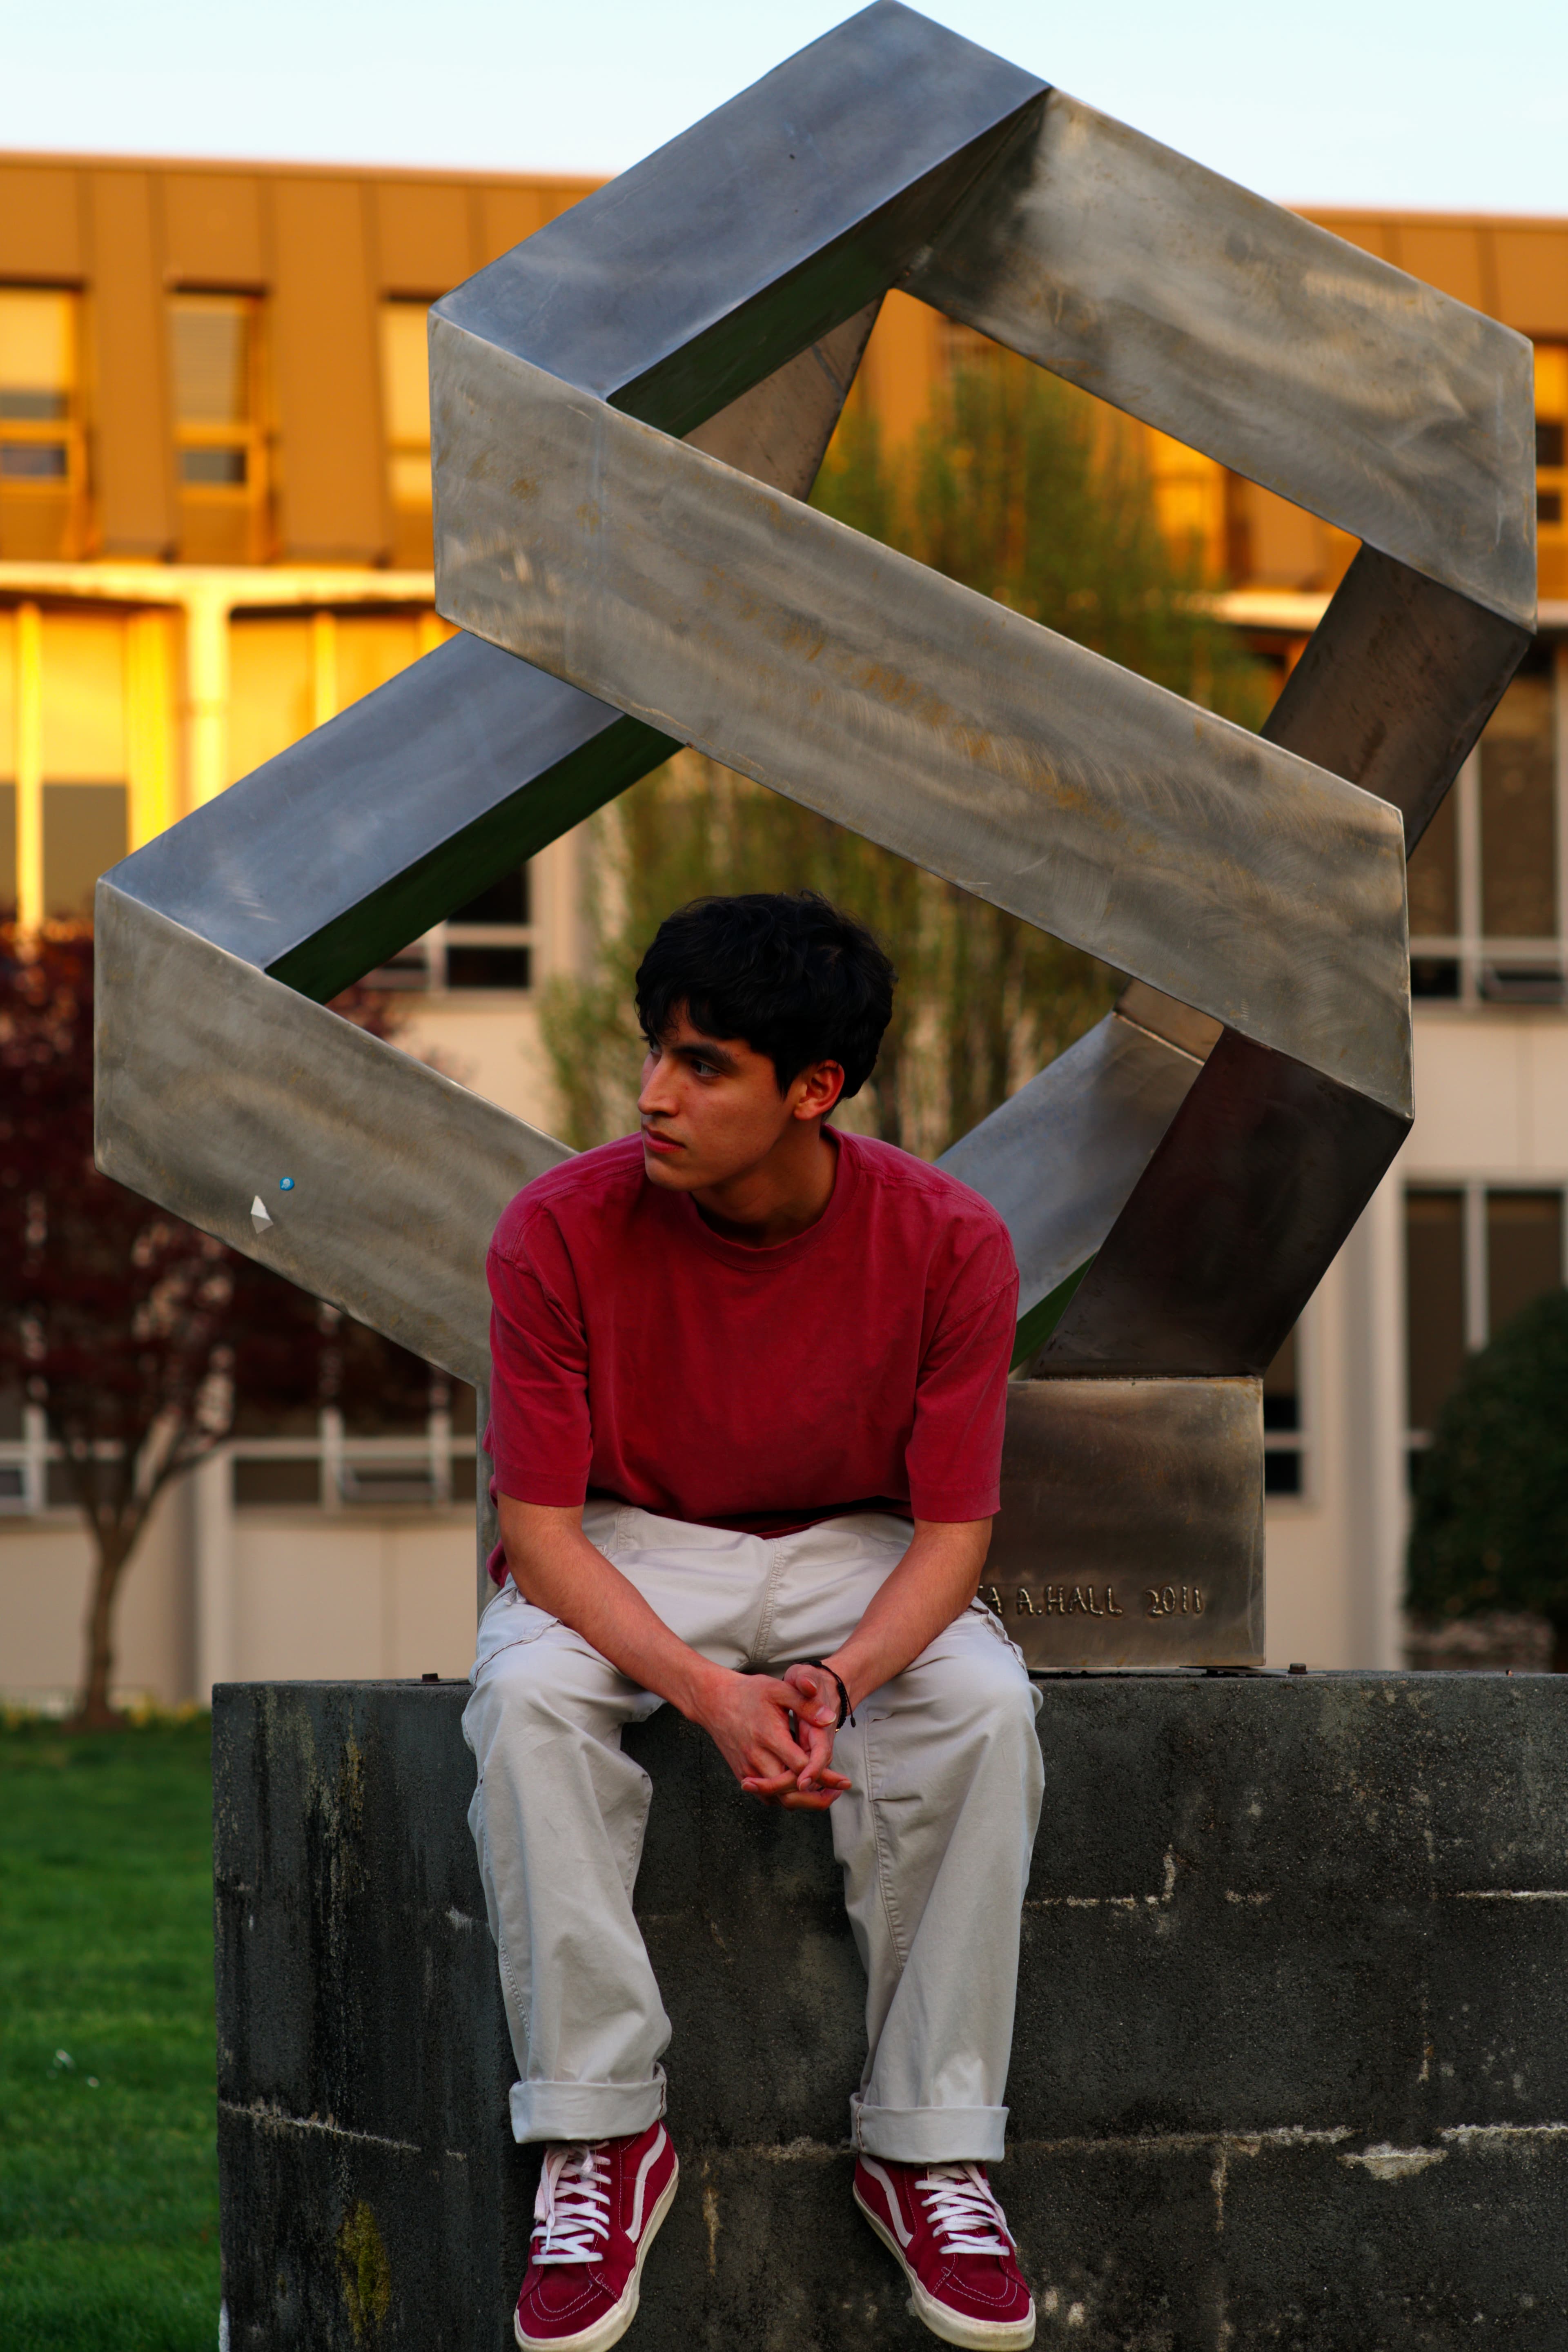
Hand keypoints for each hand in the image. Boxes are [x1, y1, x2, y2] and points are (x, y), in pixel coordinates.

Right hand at [692, 1666, 849, 1810]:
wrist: (713, 1701)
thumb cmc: (749, 1693)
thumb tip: (829, 1720)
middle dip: (817, 1796)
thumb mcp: (778, 1689)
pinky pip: (765, 1796)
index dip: (822, 1775)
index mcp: (769, 1736)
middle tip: (838, 1792)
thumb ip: (805, 1704)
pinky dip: (783, 1798)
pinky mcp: (742, 1774)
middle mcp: (756, 1757)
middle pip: (790, 1790)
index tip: (842, 1779)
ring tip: (826, 1796)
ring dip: (802, 1801)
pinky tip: (800, 1792)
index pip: (800, 1767)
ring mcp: (747, 1769)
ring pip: (777, 1798)